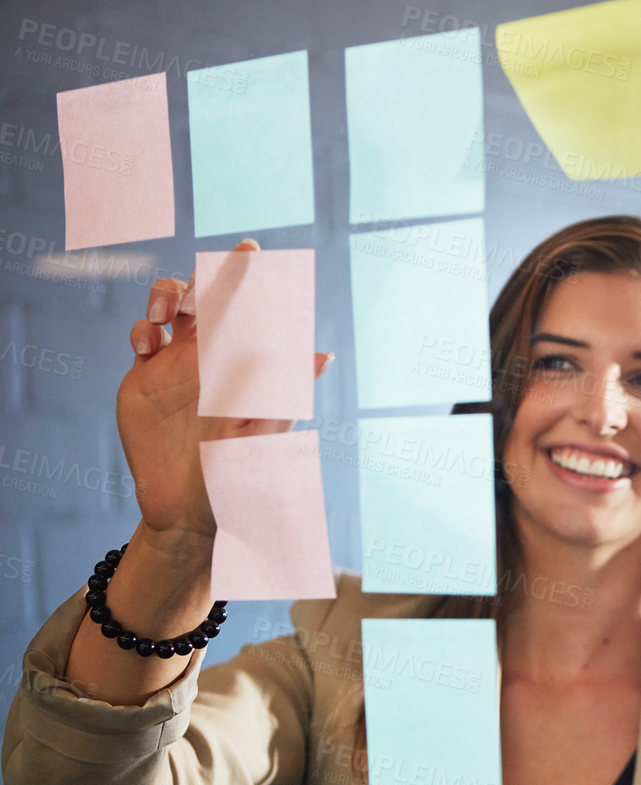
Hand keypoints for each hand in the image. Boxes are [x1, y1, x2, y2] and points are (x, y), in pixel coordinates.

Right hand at [119, 237, 333, 546]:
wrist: (188, 507)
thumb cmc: (237, 475)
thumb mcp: (263, 433)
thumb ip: (286, 392)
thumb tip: (324, 356)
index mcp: (243, 362)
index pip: (249, 311)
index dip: (249, 277)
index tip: (251, 247)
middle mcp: (212, 356)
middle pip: (205, 295)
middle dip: (200, 277)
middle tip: (194, 292)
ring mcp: (176, 364)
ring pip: (170, 306)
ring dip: (167, 295)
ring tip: (163, 316)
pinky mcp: (144, 378)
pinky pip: (142, 335)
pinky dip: (142, 328)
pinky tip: (147, 346)